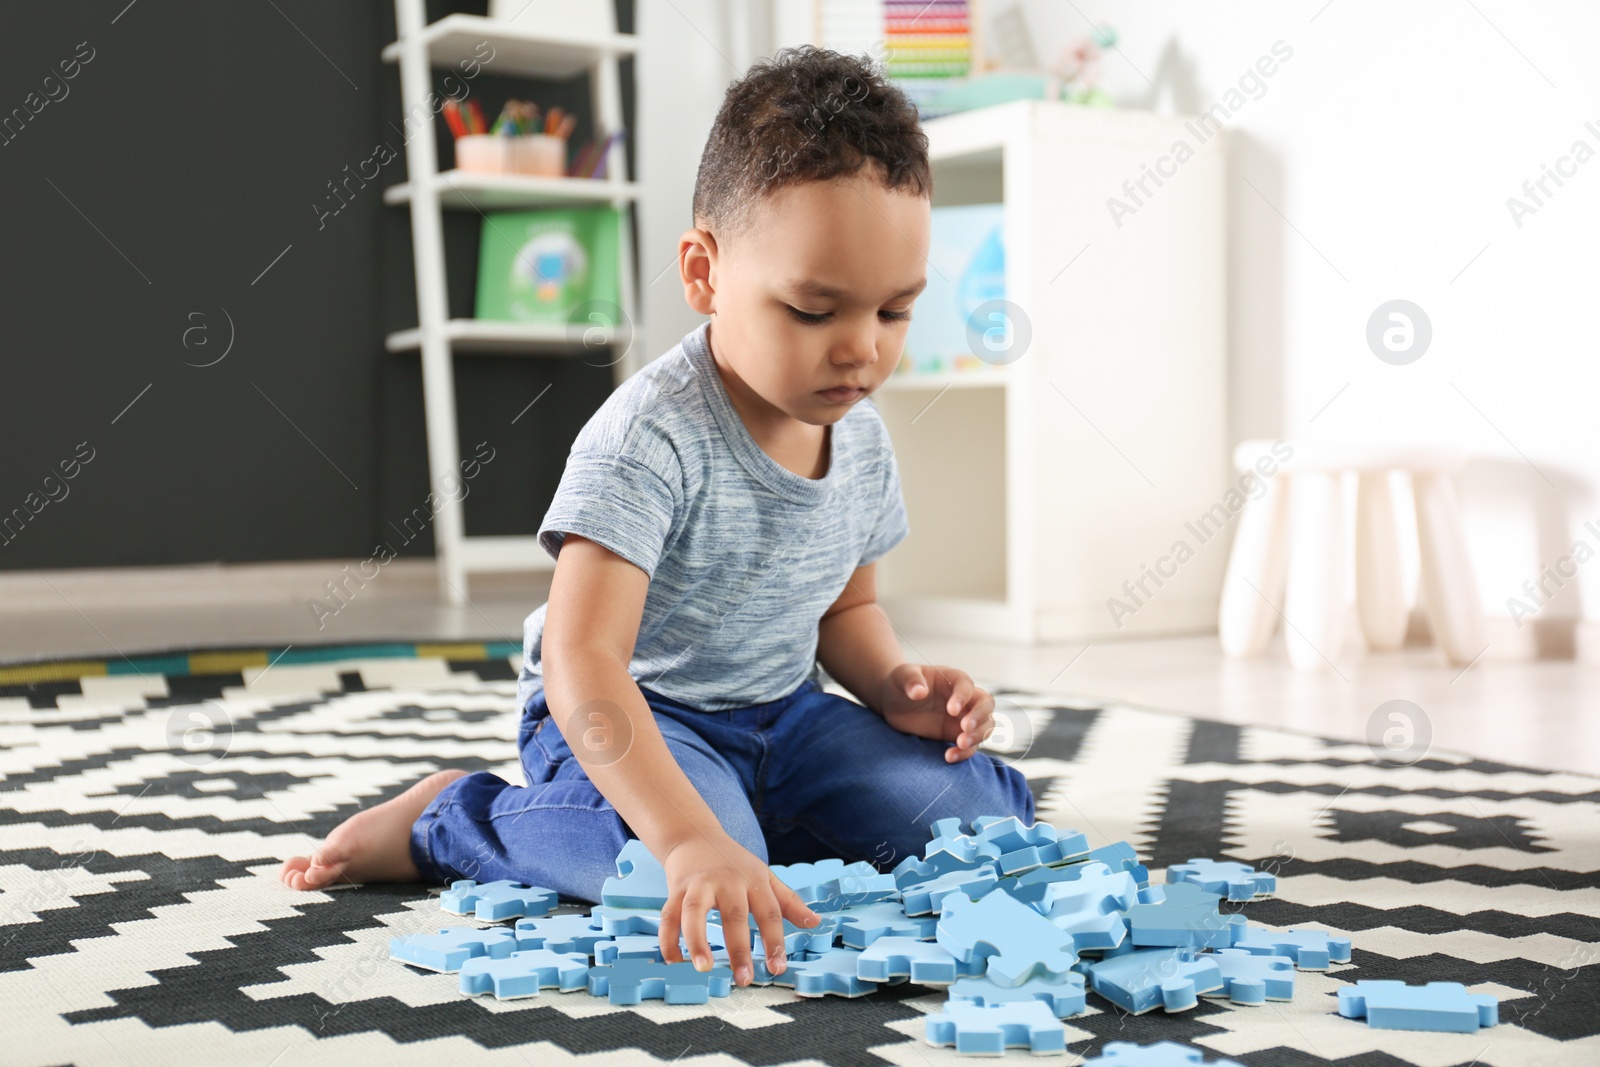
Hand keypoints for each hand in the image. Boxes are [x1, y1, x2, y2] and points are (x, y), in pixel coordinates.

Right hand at [658, 830, 819, 985]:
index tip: (777, 968)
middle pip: (734, 915)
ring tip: (702, 968)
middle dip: (739, 950)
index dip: (774, 942)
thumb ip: (789, 902)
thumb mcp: (765, 876)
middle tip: (744, 980)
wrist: (695, 835)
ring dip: (697, 940)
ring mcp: (699, 884)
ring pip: (694, 911)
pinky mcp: (676, 888)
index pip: (769, 913)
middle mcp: (727, 881)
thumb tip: (815, 922)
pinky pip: (669, 915)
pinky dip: (669, 939)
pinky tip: (674, 961)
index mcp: (753, 881)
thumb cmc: (734, 862)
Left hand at [879, 663, 995, 762]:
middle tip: (964, 729)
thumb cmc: (900, 683)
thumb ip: (911, 680)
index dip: (963, 697)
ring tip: (960, 744)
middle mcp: (963, 698)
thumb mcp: (901, 676)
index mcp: (952, 679)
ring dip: (978, 736)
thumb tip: (919, 692)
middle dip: (979, 717)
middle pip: (986, 704)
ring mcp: (962, 717)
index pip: (966, 685)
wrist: (893, 702)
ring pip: (985, 726)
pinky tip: (949, 757)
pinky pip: (970, 746)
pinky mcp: (955, 734)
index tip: (951, 710)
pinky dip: (964, 753)